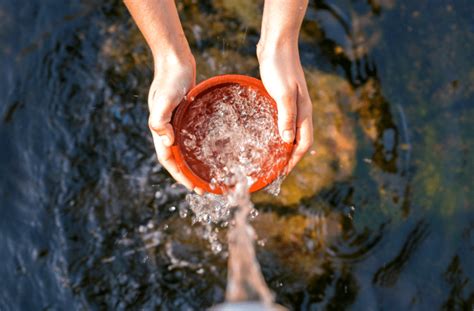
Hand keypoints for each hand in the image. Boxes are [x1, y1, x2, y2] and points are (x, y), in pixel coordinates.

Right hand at [148, 52, 202, 193]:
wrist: (175, 61)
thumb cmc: (170, 79)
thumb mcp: (164, 99)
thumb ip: (160, 119)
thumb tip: (167, 141)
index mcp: (160, 131)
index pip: (169, 160)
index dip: (180, 175)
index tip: (193, 187)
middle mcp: (168, 130)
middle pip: (177, 159)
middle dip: (189, 176)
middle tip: (205, 189)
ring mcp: (177, 123)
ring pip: (184, 150)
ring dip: (194, 165)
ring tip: (208, 175)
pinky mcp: (186, 116)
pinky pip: (191, 138)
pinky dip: (198, 148)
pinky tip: (210, 151)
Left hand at [257, 43, 313, 172]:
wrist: (276, 44)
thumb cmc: (280, 67)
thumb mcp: (283, 93)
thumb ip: (286, 116)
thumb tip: (287, 142)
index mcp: (304, 112)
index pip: (304, 143)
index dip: (294, 160)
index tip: (282, 173)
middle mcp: (300, 111)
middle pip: (298, 141)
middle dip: (289, 157)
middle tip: (274, 170)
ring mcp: (291, 104)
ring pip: (290, 132)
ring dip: (282, 146)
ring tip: (269, 158)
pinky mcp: (281, 98)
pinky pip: (281, 121)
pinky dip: (276, 132)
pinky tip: (264, 134)